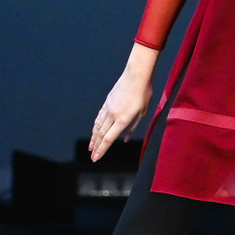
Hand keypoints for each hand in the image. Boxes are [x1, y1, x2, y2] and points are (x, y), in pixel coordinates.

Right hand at [90, 44, 158, 160]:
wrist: (136, 76)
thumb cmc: (143, 94)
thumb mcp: (142, 113)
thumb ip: (133, 127)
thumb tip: (125, 138)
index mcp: (122, 120)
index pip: (109, 139)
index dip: (102, 150)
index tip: (96, 158)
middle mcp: (112, 115)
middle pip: (101, 135)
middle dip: (96, 147)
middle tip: (92, 157)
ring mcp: (108, 108)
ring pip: (98, 126)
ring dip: (94, 138)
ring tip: (91, 146)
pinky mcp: (107, 103)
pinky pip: (99, 117)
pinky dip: (95, 126)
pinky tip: (94, 131)